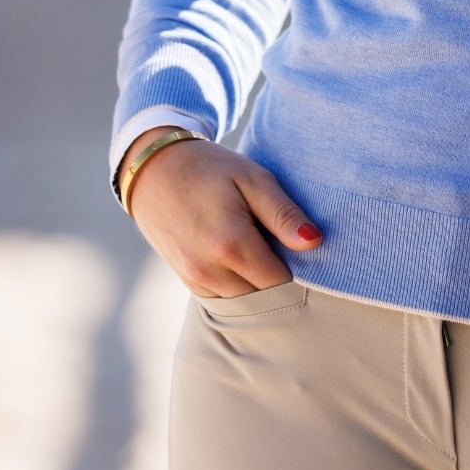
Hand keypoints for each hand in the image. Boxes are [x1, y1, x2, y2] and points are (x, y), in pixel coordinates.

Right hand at [118, 128, 323, 297]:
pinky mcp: (188, 281)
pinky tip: (239, 254)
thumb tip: (315, 242)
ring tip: (258, 244)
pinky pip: (225, 296)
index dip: (296, 265)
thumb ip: (284, 214)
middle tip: (279, 242)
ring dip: (257, 281)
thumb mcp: (253, 178)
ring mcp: (195, 280)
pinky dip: (239, 283)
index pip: (281, 281)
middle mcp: (210, 270)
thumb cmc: (211, 169)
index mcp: (231, 244)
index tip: (297, 244)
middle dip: (277, 275)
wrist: (155, 170)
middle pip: (263, 295)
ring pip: (245, 300)